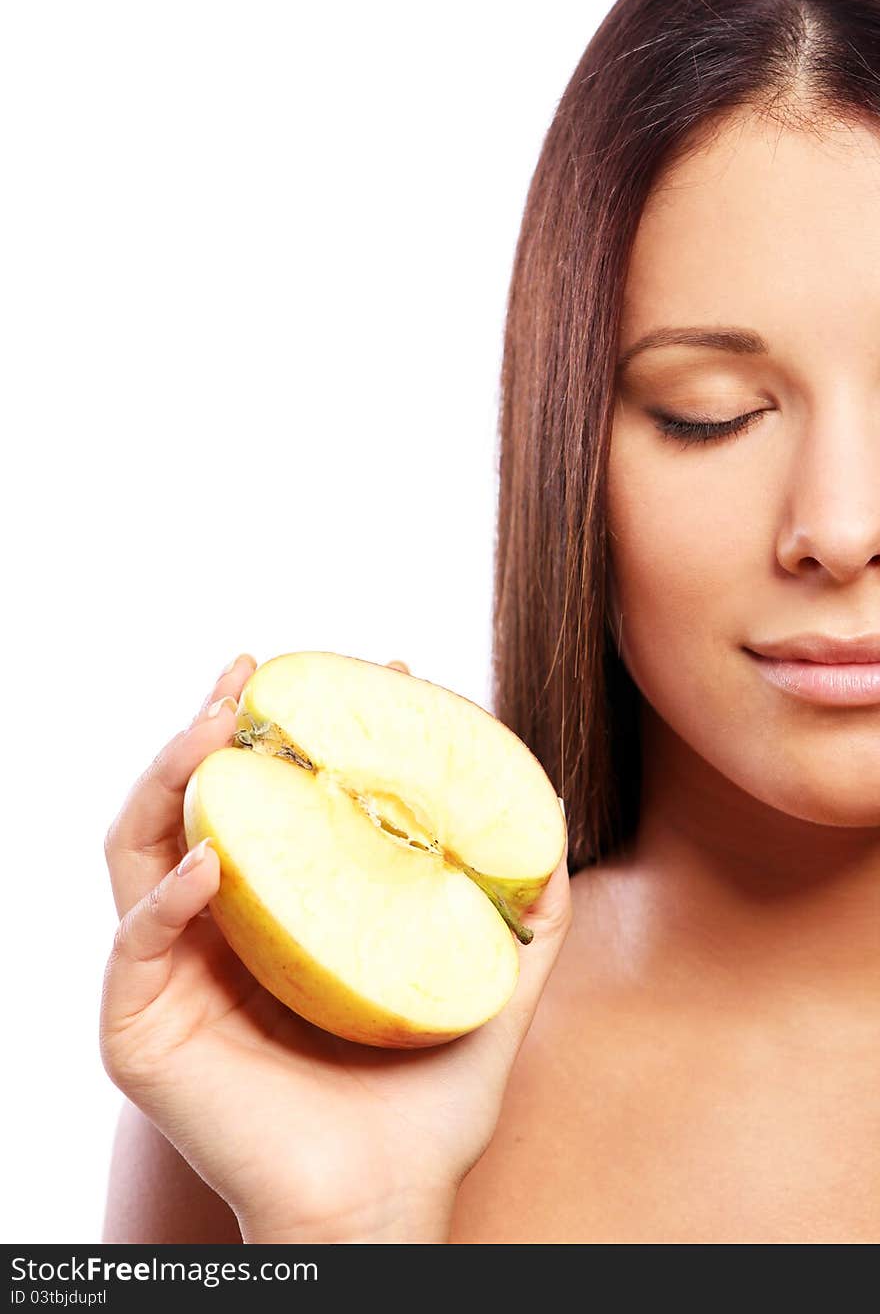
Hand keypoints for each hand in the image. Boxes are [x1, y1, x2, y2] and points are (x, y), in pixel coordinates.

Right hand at [99, 655, 571, 1242]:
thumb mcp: (481, 996)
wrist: (382, 1204)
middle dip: (211, 728)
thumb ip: (522, 927)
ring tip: (215, 731)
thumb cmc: (423, 1111)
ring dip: (170, 778)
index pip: (271, 802)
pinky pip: (137, 943)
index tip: (363, 672)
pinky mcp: (142, 1030)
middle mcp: (216, 932)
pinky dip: (166, 897)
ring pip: (139, 847)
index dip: (301, 732)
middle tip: (249, 675)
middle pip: (192, 803)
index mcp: (278, 918)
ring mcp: (173, 974)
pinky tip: (212, 861)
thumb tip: (551, 838)